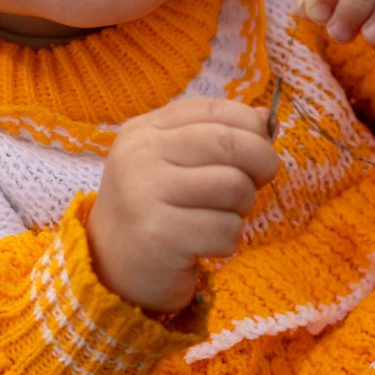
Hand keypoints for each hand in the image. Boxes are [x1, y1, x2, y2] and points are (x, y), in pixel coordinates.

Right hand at [90, 97, 279, 312]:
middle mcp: (140, 156)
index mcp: (145, 130)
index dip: (250, 126)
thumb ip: (214, 135)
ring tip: (222, 216)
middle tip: (260, 182)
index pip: (211, 109)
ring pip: (233, 186)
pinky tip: (206, 244)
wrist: (111, 265)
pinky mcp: (160, 235)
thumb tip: (263, 117)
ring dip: (243, 206)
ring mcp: (146, 194)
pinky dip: (229, 240)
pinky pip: (226, 229)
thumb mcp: (175, 162)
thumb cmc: (155, 209)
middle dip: (261, 162)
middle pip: (227, 142)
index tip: (261, 148)